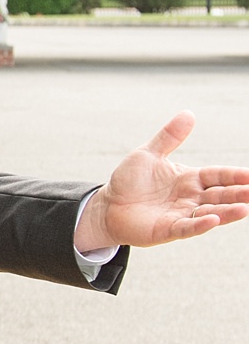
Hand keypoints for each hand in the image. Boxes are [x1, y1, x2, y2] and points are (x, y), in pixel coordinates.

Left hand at [75, 112, 248, 251]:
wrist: (107, 205)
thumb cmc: (130, 181)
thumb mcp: (148, 153)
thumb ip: (169, 137)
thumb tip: (189, 113)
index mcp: (189, 179)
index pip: (217, 176)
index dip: (234, 175)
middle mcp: (190, 198)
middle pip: (219, 195)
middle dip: (238, 193)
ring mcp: (180, 215)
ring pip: (209, 212)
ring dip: (227, 211)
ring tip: (245, 208)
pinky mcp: (168, 229)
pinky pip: (187, 227)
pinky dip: (200, 224)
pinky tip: (213, 220)